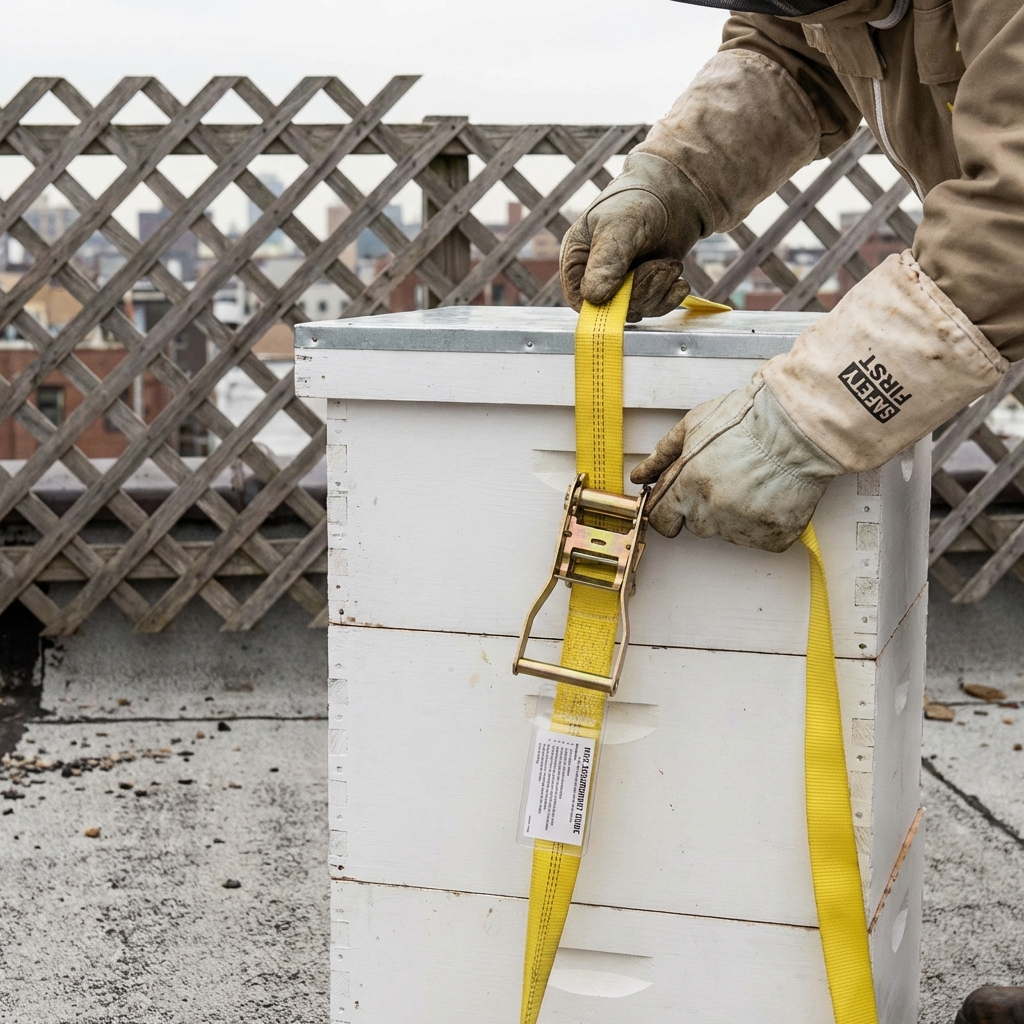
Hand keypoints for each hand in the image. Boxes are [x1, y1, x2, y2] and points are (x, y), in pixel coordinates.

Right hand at [559, 153, 707, 322]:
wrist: (676, 193)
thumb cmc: (639, 201)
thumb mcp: (618, 227)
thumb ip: (606, 261)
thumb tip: (594, 297)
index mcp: (578, 259)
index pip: (581, 299)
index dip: (605, 305)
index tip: (630, 297)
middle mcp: (596, 276)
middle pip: (613, 308)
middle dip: (642, 291)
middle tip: (663, 265)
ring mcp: (623, 285)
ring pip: (637, 310)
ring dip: (660, 289)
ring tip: (672, 264)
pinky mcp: (646, 289)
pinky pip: (655, 309)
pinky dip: (670, 297)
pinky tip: (679, 280)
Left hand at [631, 377, 841, 551]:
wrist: (797, 425)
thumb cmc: (747, 420)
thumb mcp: (692, 426)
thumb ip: (661, 456)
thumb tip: (640, 475)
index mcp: (686, 489)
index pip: (660, 520)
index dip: (667, 510)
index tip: (676, 503)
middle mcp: (710, 515)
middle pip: (695, 525)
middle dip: (704, 506)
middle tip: (727, 477)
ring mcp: (742, 529)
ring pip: (728, 531)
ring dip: (735, 513)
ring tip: (753, 480)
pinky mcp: (771, 537)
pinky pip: (760, 537)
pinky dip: (764, 521)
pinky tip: (770, 494)